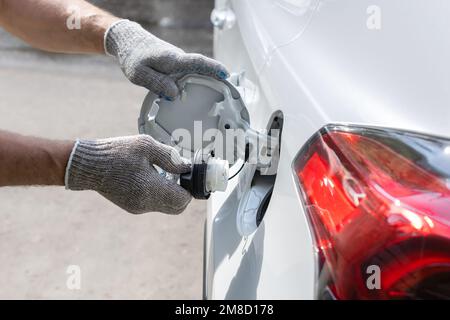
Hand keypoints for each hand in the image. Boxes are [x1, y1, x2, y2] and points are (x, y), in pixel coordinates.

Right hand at [65, 135, 191, 214]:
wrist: (88, 165)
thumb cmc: (115, 153)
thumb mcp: (146, 146)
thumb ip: (170, 157)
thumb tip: (186, 167)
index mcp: (149, 189)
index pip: (183, 200)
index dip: (189, 188)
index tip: (188, 175)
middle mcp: (145, 203)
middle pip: (177, 207)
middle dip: (182, 193)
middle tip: (179, 175)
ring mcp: (138, 208)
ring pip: (166, 207)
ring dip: (170, 193)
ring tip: (162, 173)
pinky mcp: (132, 207)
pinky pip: (154, 204)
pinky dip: (159, 194)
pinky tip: (151, 177)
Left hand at [104, 20, 228, 98]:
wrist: (129, 42)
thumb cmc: (133, 58)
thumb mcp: (139, 74)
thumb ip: (157, 83)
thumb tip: (175, 94)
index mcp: (172, 60)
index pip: (196, 62)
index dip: (212, 68)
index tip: (226, 74)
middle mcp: (179, 59)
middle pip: (202, 69)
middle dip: (217, 78)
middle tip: (231, 92)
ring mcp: (179, 63)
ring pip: (195, 73)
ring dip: (208, 82)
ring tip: (220, 97)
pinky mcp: (176, 67)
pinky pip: (189, 75)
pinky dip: (196, 83)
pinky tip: (199, 96)